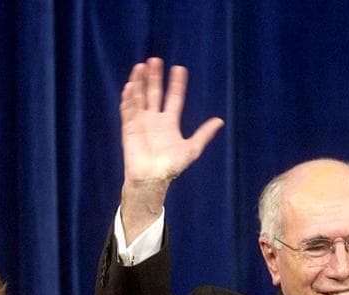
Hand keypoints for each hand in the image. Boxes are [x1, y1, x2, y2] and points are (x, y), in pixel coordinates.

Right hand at [119, 57, 224, 240]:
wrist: (152, 179)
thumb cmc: (171, 167)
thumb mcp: (192, 149)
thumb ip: (204, 134)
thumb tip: (220, 121)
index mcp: (169, 123)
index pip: (174, 98)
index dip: (177, 84)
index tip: (179, 69)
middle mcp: (155, 119)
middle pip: (155, 93)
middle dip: (155, 77)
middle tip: (155, 60)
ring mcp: (141, 122)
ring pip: (140, 97)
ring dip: (140, 82)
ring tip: (141, 66)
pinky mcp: (130, 127)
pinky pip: (128, 110)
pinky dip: (129, 98)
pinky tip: (131, 86)